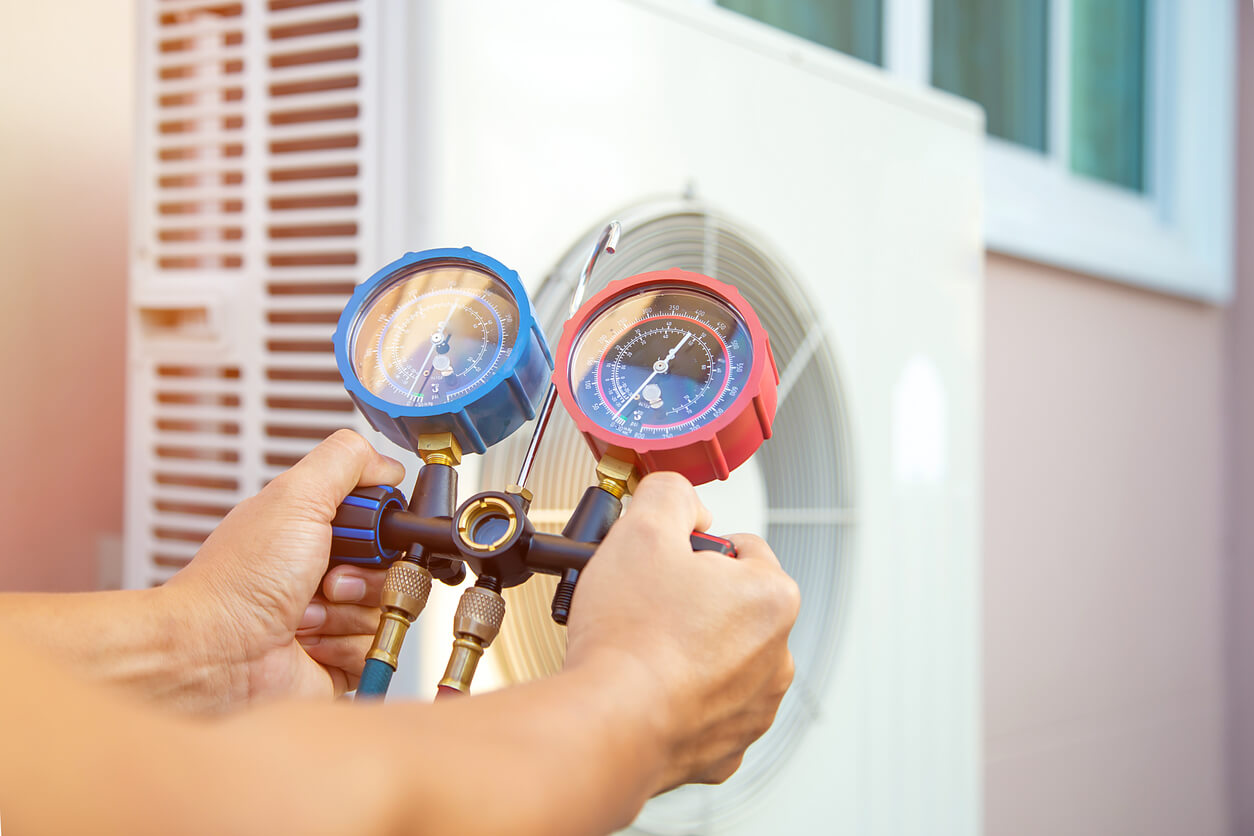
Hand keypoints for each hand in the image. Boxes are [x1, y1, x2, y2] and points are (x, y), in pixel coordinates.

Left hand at [162, 430, 405, 707]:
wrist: (213, 653)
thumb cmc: (238, 581)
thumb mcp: (296, 496)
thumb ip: (346, 461)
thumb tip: (388, 464)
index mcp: (314, 531)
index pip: (381, 524)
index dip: (380, 531)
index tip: (362, 534)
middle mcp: (322, 573)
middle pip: (392, 568)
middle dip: (365, 575)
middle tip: (328, 576)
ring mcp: (331, 618)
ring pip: (384, 611)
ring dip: (347, 613)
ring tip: (305, 614)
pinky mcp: (337, 660)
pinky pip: (372, 650)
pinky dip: (344, 648)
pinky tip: (307, 642)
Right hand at [564, 472, 799, 790]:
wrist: (608, 724)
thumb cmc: (630, 638)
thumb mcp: (643, 528)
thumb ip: (670, 493)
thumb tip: (681, 498)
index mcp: (772, 598)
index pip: (740, 548)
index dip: (693, 548)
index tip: (663, 563)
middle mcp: (777, 657)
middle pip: (730, 606)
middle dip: (691, 601)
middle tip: (645, 604)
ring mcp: (754, 708)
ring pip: (718, 659)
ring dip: (686, 651)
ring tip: (640, 647)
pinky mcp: (725, 750)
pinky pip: (702, 709)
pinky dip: (676, 699)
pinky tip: (644, 689)